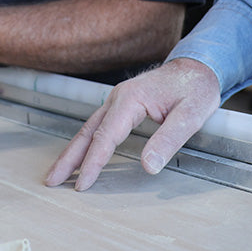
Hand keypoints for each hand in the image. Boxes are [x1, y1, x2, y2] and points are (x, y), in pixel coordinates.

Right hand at [44, 57, 220, 189]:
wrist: (200, 66)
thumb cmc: (196, 88)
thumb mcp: (190, 115)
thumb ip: (168, 140)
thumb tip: (148, 167)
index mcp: (131, 99)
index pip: (106, 136)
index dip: (93, 162)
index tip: (82, 185)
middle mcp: (118, 98)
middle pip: (87, 132)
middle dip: (68, 158)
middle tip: (51, 181)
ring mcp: (118, 100)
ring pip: (89, 129)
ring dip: (73, 152)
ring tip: (58, 173)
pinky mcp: (122, 105)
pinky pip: (98, 126)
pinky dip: (86, 143)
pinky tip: (80, 155)